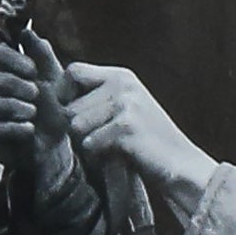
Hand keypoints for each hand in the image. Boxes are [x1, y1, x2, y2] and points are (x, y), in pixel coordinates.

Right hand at [0, 30, 75, 200]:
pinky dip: (11, 127)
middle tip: (35, 94)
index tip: (33, 71)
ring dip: (12, 106)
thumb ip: (42, 54)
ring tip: (32, 113)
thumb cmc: (52, 107)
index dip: (15, 59)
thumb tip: (26, 31)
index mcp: (5, 66)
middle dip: (14, 85)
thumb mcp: (54, 79)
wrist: (54, 143)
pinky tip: (28, 129)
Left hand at [60, 61, 216, 218]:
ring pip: (76, 125)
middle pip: (69, 105)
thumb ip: (95, 97)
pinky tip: (119, 154)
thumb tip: (54, 96)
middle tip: (102, 138)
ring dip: (88, 142)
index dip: (63, 94)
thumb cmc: (145, 140)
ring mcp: (126, 103)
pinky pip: (90, 142)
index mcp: (121, 75)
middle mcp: (122, 84)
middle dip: (77, 128)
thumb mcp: (123, 107)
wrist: (180, 163)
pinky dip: (99, 154)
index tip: (73, 114)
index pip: (73, 71)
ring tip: (111, 146)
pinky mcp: (126, 126)